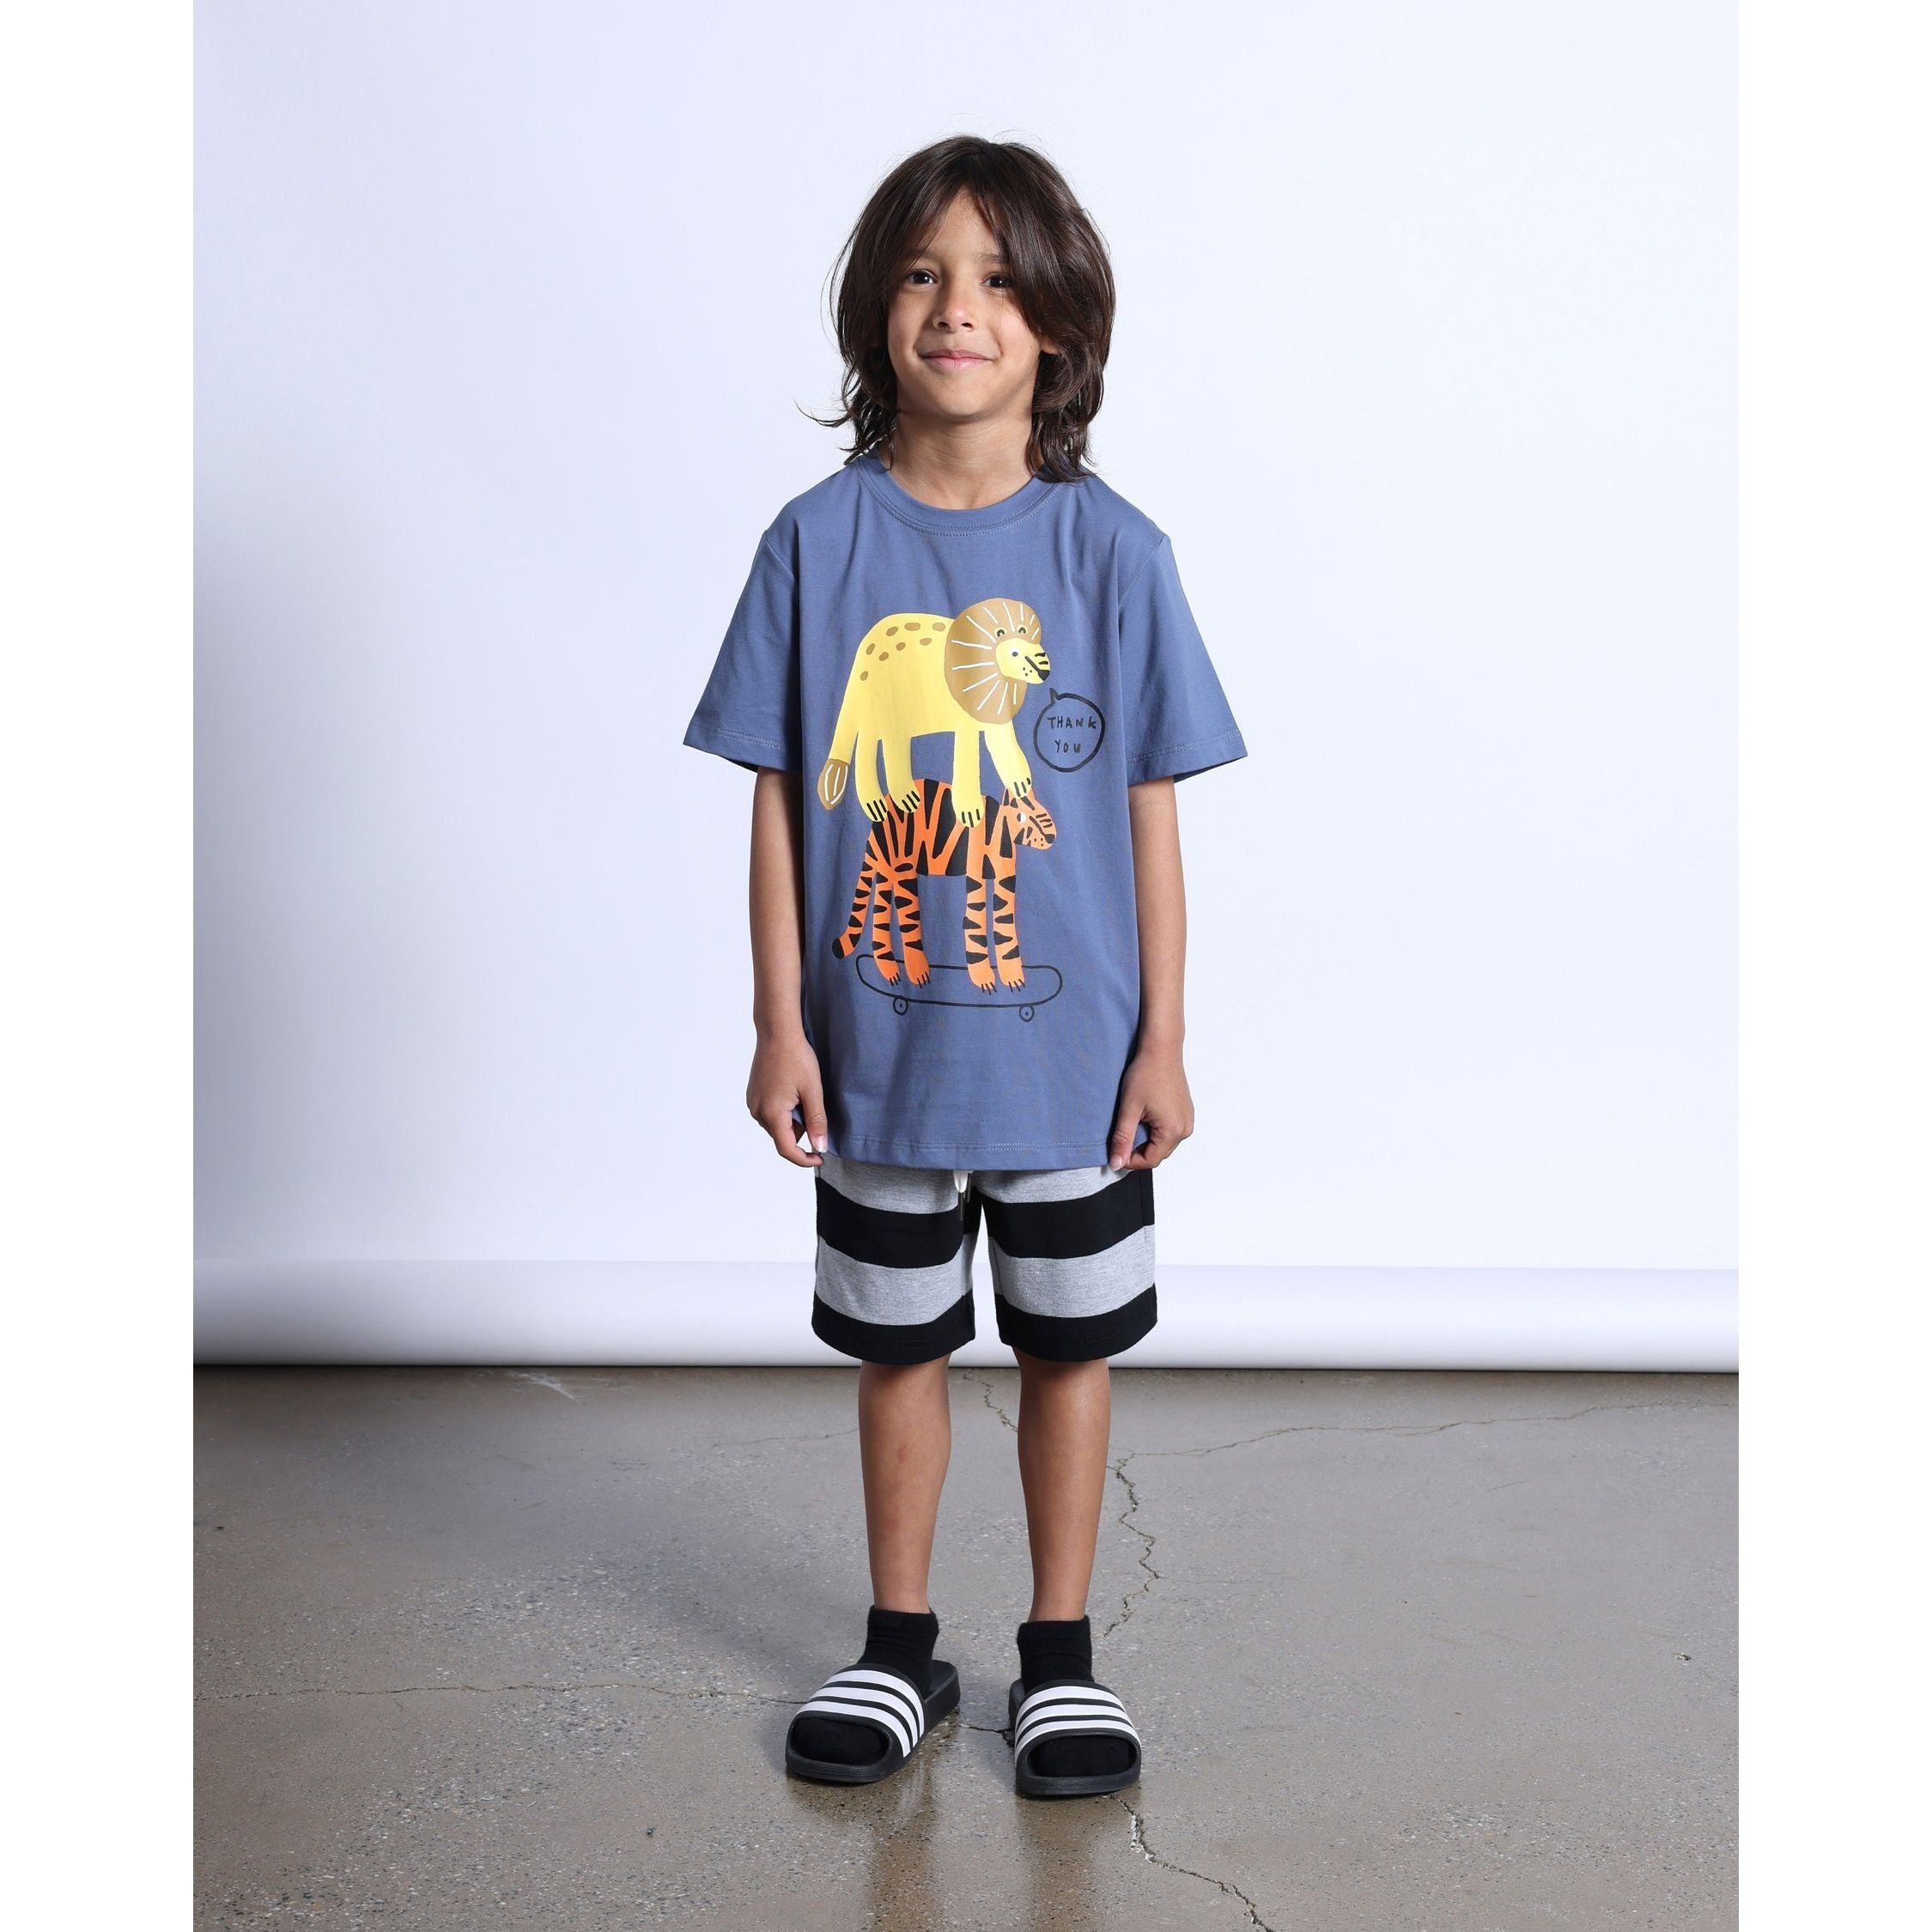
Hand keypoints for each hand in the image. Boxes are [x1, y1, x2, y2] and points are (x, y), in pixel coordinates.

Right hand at [748, 1031, 829, 1167]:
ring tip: (804, 1095)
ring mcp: (753, 1103)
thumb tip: (819, 1147)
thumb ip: (816, 1121)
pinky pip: (770, 1113)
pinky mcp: (753, 1094)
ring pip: (777, 1125)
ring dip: (793, 1120)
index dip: (804, 1159)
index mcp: (772, 1113)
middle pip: (782, 1137)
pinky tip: (793, 1091)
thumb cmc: (796, 1057)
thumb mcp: (813, 1091)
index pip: (787, 1149)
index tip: (820, 1157)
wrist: (777, 1032)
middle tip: (815, 1109)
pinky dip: (784, 1111)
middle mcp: (758, 1111)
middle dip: (801, 1131)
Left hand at [1108, 1047, 1193, 1169]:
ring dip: (1147, 1139)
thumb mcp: (1129, 1109)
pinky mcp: (1186, 1112)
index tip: (1115, 1151)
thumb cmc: (1146, 1074)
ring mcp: (1187, 1120)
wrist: (1161, 1050)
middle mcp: (1185, 1129)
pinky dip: (1156, 1129)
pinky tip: (1145, 1114)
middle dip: (1138, 1150)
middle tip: (1122, 1134)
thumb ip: (1122, 1139)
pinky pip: (1170, 1131)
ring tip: (1133, 1121)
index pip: (1150, 1161)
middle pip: (1158, 1154)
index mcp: (1173, 1131)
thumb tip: (1116, 1164)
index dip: (1130, 1160)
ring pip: (1163, 1143)